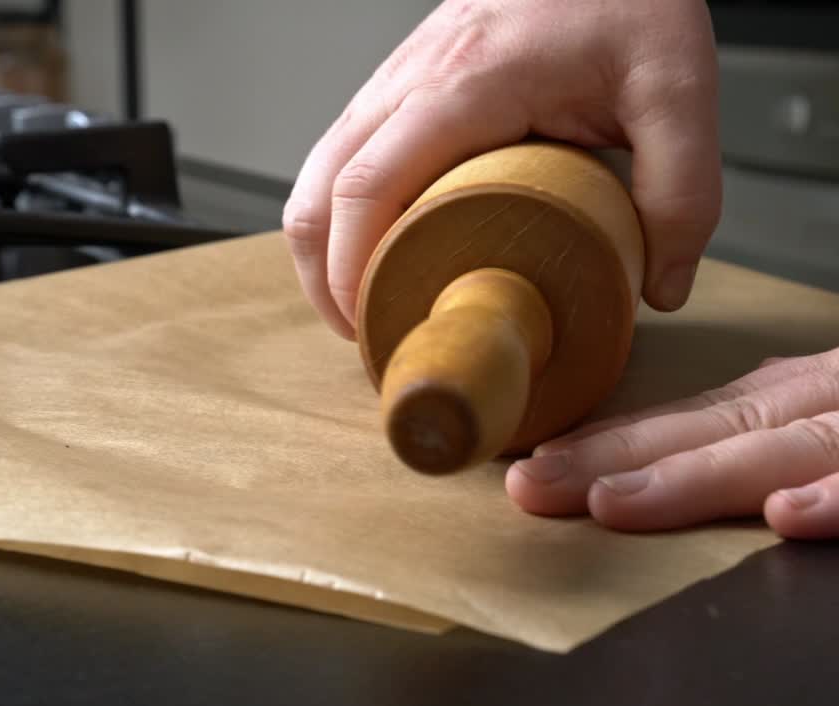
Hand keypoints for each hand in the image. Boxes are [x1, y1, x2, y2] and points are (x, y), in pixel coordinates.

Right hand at [282, 0, 721, 339]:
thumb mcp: (678, 87)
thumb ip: (682, 192)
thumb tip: (658, 286)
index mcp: (466, 84)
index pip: (368, 186)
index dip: (351, 269)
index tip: (372, 323)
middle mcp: (410, 79)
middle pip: (316, 189)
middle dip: (321, 274)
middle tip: (363, 332)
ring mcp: (396, 78)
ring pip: (319, 170)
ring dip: (324, 243)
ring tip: (366, 299)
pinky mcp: (400, 83)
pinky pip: (343, 152)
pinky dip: (341, 209)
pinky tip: (380, 241)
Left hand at [506, 349, 838, 538]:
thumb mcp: (826, 404)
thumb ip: (764, 420)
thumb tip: (681, 438)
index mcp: (796, 394)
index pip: (689, 419)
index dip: (610, 443)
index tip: (537, 464)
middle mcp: (823, 402)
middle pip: (713, 430)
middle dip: (615, 459)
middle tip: (534, 483)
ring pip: (783, 448)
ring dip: (694, 477)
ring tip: (612, 501)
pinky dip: (836, 496)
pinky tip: (783, 513)